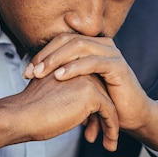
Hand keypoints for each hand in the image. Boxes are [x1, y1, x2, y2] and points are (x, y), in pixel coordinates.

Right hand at [0, 71, 118, 156]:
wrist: (20, 115)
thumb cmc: (28, 110)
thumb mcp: (49, 95)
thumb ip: (65, 94)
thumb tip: (80, 112)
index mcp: (68, 66)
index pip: (90, 85)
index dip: (92, 107)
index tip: (91, 125)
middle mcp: (79, 68)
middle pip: (101, 93)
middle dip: (102, 116)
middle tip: (101, 134)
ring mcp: (87, 79)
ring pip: (107, 103)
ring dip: (109, 124)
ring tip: (109, 142)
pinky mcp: (91, 94)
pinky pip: (109, 112)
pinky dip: (112, 129)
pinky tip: (110, 144)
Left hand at [23, 33, 151, 131]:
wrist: (131, 116)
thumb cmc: (104, 101)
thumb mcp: (80, 85)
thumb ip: (63, 74)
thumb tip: (34, 72)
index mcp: (92, 45)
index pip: (62, 40)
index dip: (43, 52)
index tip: (26, 71)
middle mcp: (102, 45)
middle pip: (68, 40)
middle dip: (46, 55)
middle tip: (30, 72)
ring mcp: (111, 53)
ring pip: (78, 47)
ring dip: (56, 60)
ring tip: (40, 73)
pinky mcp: (118, 66)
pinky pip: (93, 62)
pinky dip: (74, 68)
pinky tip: (59, 76)